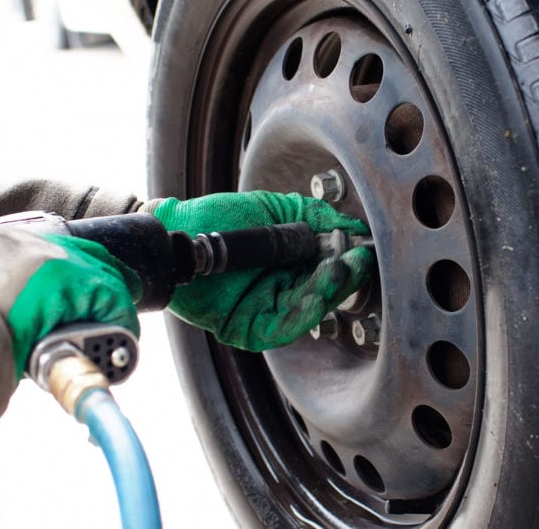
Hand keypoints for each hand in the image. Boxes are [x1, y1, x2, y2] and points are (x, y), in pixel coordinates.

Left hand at [0, 228, 140, 377]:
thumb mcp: (39, 359)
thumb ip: (75, 350)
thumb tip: (91, 361)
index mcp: (60, 275)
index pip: (112, 293)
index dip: (123, 320)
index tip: (124, 337)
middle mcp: (43, 248)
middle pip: (99, 266)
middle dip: (110, 295)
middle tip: (114, 320)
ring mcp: (19, 240)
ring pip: (72, 252)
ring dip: (84, 277)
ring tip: (86, 305)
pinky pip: (42, 248)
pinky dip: (55, 267)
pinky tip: (53, 289)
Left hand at [150, 191, 375, 350]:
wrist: (175, 231)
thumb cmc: (217, 218)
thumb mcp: (276, 209)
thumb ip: (316, 218)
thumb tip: (354, 228)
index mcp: (290, 263)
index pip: (329, 269)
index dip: (348, 262)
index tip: (363, 250)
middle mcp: (281, 288)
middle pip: (323, 292)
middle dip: (343, 278)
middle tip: (357, 261)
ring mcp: (265, 309)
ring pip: (307, 310)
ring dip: (327, 293)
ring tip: (340, 271)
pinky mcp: (247, 328)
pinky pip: (281, 328)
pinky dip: (302, 314)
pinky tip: (315, 296)